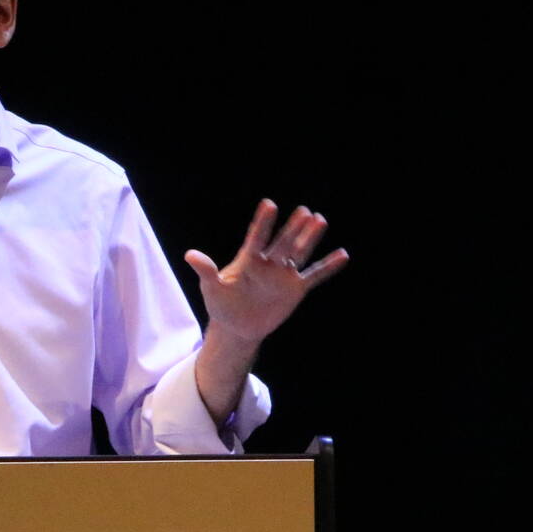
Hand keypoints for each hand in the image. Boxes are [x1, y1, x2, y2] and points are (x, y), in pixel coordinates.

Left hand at [184, 199, 349, 344]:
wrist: (237, 327)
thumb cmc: (221, 304)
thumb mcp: (212, 288)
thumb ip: (206, 271)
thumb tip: (190, 255)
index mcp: (248, 260)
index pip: (256, 238)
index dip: (262, 223)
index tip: (269, 205)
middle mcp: (268, 263)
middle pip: (283, 242)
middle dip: (293, 228)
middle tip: (304, 211)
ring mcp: (283, 275)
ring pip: (299, 253)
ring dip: (310, 239)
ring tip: (320, 220)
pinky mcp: (295, 289)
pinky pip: (314, 276)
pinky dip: (328, 267)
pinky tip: (342, 255)